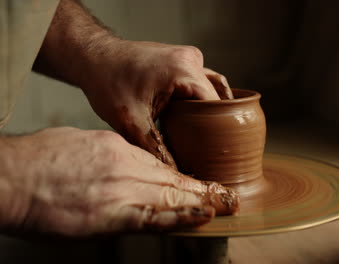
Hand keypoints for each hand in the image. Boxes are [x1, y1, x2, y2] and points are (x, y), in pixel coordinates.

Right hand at [0, 127, 238, 236]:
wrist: (12, 176)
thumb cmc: (40, 159)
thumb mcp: (82, 143)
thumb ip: (109, 154)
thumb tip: (125, 163)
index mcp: (118, 149)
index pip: (161, 164)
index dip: (185, 176)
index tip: (202, 182)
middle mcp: (126, 167)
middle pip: (173, 179)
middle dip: (204, 188)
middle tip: (229, 194)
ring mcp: (121, 191)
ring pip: (170, 196)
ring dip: (202, 202)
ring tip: (227, 205)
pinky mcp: (110, 216)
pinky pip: (153, 217)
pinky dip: (180, 217)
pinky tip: (201, 216)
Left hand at [79, 40, 232, 166]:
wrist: (94, 57)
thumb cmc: (108, 83)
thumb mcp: (131, 122)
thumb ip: (154, 149)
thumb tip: (175, 173)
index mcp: (184, 71)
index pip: (216, 106)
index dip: (218, 131)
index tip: (215, 152)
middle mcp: (191, 60)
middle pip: (217, 97)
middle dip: (215, 122)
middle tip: (211, 148)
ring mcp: (188, 57)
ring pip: (213, 88)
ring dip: (210, 110)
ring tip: (205, 134)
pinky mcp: (182, 59)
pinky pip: (201, 81)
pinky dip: (200, 99)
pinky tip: (194, 117)